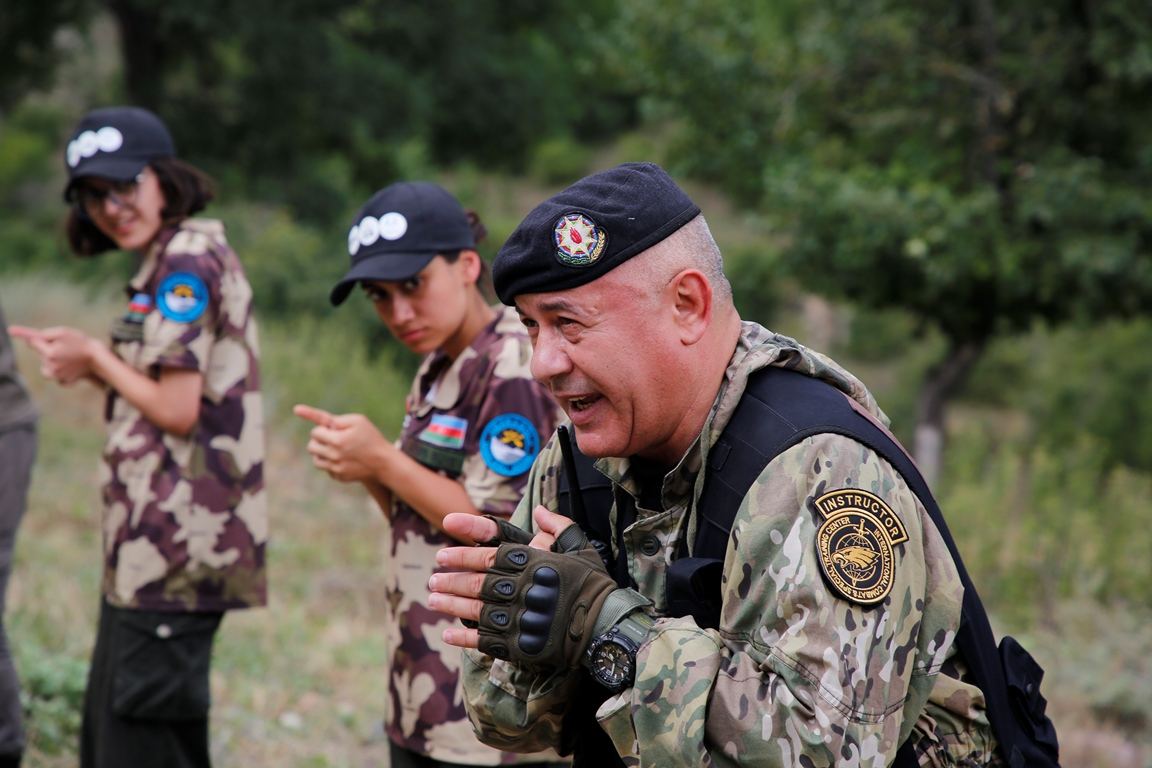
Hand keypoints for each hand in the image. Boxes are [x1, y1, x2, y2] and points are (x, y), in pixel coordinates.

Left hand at [10, 325, 97, 383]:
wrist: (98, 358)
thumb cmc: (81, 342)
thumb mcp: (63, 332)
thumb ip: (44, 334)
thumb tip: (29, 339)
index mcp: (49, 353)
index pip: (33, 342)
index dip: (31, 336)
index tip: (11, 330)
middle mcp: (50, 367)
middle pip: (40, 354)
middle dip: (47, 349)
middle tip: (63, 345)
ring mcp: (57, 376)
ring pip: (46, 366)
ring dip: (52, 360)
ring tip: (69, 356)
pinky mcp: (63, 382)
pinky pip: (56, 374)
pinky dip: (61, 370)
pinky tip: (71, 366)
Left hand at [293, 403, 392, 482]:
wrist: (383, 462)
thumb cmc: (371, 437)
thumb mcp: (359, 421)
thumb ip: (338, 420)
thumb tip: (323, 424)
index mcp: (338, 440)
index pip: (316, 431)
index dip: (316, 424)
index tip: (296, 409)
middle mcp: (334, 455)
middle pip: (312, 445)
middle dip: (319, 439)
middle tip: (331, 436)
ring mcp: (335, 468)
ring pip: (315, 459)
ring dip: (320, 451)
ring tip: (333, 447)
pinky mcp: (338, 476)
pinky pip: (325, 468)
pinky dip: (329, 462)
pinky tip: (342, 458)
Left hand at [430, 507, 614, 670]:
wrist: (606, 627)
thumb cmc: (593, 586)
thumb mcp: (580, 549)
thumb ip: (559, 526)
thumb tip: (540, 509)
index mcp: (534, 564)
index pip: (490, 556)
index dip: (462, 555)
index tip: (442, 555)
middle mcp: (524, 589)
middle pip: (478, 583)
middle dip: (451, 580)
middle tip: (432, 579)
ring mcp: (520, 618)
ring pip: (477, 610)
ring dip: (451, 605)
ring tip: (432, 600)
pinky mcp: (521, 645)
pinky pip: (486, 640)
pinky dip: (465, 638)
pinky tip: (448, 634)